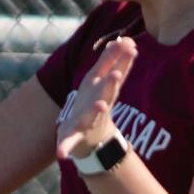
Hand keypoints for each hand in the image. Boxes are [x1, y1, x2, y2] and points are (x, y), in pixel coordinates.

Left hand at [55, 37, 135, 161]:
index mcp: (104, 91)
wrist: (89, 138)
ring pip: (92, 115)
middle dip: (111, 85)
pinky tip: (61, 153)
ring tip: (101, 106)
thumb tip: (129, 40)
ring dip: (97, 110)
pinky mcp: (74, 136)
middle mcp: (99, 105)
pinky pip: (69, 143)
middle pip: (107, 93)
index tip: (131, 50)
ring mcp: (87, 122)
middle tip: (116, 75)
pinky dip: (65, 147)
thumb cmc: (96, 103)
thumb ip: (114, 60)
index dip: (123, 63)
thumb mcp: (103, 82)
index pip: (115, 74)